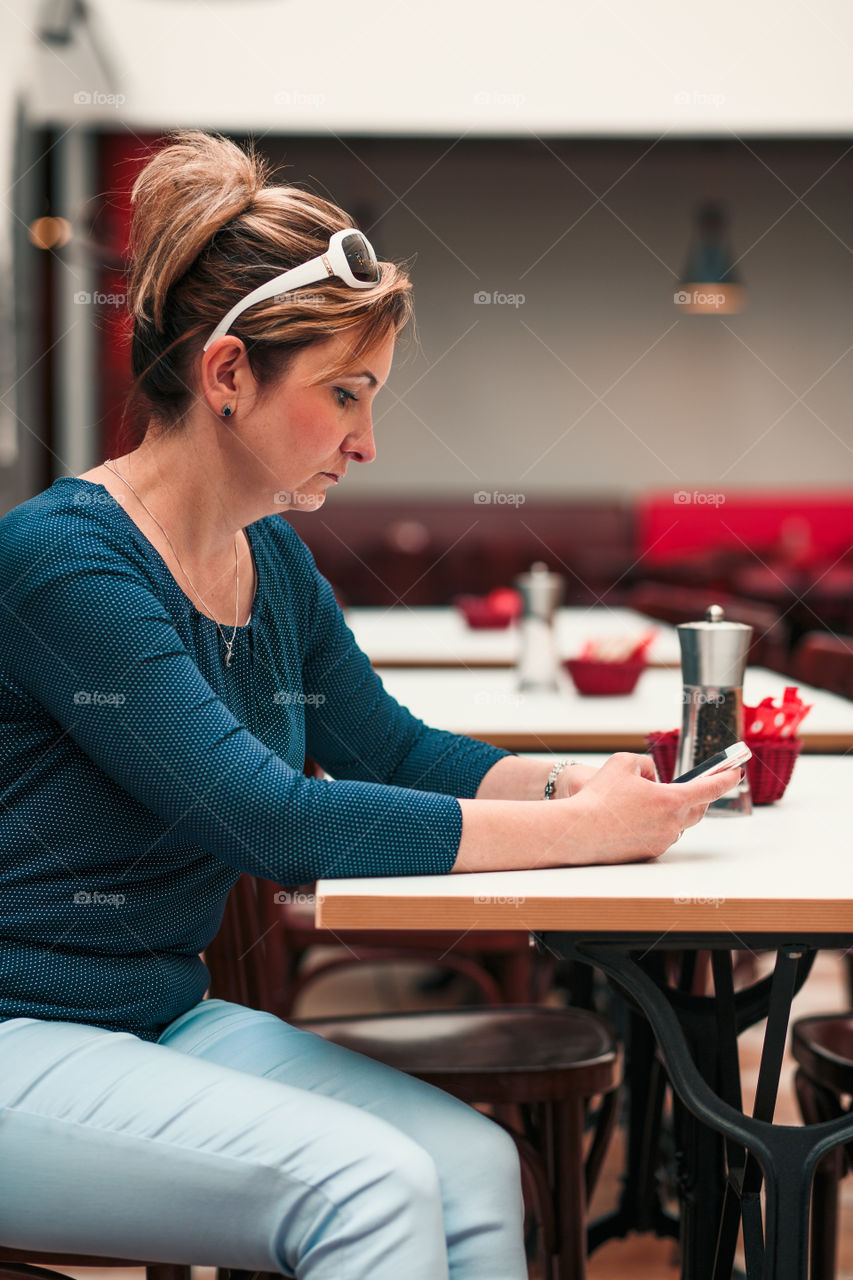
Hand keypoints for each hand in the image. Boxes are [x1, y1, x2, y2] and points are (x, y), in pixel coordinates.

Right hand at [558, 752, 741, 864]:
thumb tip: (653, 778)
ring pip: (678, 823)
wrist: (579, 830)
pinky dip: (656, 824)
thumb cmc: (599, 795)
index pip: (709, 788)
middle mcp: (672, 823)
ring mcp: (662, 841)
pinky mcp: (649, 852)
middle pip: (698, 808)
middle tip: (697, 785)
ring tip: (652, 800)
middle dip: (700, 796)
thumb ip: (646, 764)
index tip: (736, 772)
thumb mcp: (623, 762)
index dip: (726, 778)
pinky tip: (637, 818)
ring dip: (673, 810)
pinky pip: (661, 835)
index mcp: (671, 799)